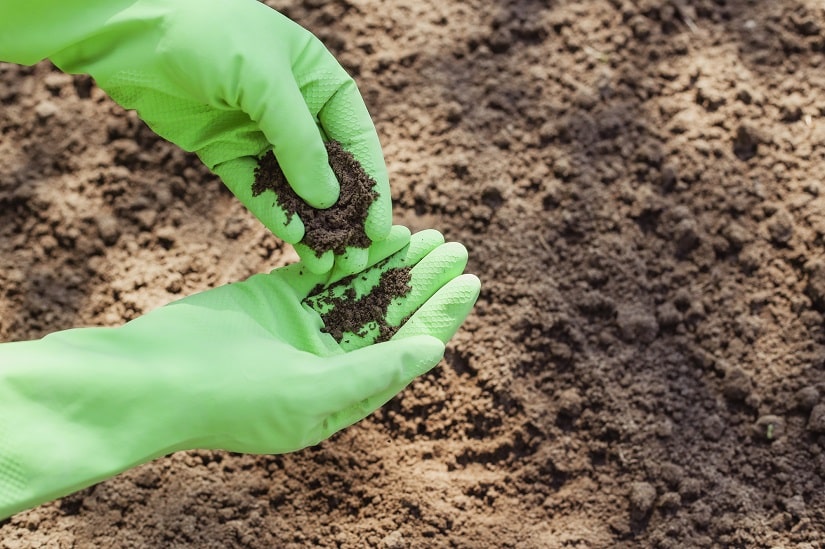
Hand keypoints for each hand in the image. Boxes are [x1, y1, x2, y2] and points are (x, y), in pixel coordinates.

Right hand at [0, 227, 478, 516]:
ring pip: (360, 289)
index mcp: (344, 395)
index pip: (405, 352)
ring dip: (394, 263)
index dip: (440, 317)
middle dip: (423, 283)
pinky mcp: (276, 297)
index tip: (470, 283)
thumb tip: (434, 350)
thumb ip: (374, 371)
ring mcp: (302, 328)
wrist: (152, 377)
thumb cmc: (231, 399)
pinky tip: (381, 232)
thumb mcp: (312, 393)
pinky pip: (324, 271)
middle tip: (458, 248)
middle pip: (389, 317)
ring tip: (430, 235)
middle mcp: (329, 362)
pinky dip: (352, 253)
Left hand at [48, 0, 390, 274]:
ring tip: (325, 265)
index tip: (380, 229)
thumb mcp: (266, 82)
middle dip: (344, 216)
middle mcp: (296, 110)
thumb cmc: (210, 35)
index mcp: (320, 82)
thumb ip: (300, 143)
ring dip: (311, 225)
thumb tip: (328, 200)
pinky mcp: (226, 151)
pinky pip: (256, 188)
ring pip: (294, 188)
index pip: (358, 141)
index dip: (372, 186)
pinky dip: (274, 213)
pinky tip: (292, 237)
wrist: (131, 27)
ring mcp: (260, 133)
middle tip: (355, 259)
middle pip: (330, 172)